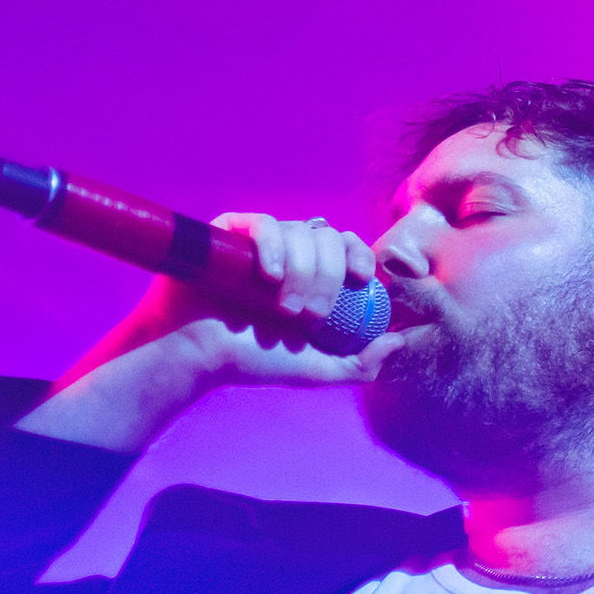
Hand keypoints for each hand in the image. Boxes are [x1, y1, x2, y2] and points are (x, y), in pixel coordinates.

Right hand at [22, 214, 406, 451]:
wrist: (194, 356)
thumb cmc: (251, 361)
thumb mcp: (315, 369)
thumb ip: (360, 363)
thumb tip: (399, 341)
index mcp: (313, 274)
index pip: (348, 247)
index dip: (360, 256)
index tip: (362, 280)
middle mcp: (290, 253)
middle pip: (329, 238)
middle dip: (327, 276)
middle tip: (310, 314)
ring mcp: (259, 241)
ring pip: (300, 232)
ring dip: (302, 271)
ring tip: (283, 308)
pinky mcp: (228, 232)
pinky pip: (263, 224)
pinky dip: (273, 246)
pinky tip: (268, 276)